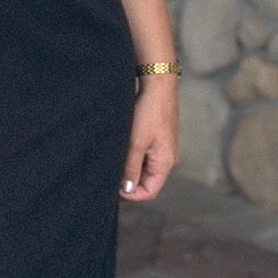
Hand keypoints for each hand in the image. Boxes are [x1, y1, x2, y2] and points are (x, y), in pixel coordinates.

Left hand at [119, 77, 178, 202]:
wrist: (157, 83)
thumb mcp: (136, 143)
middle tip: (110, 173)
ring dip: (129, 168)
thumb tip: (127, 190)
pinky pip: (144, 156)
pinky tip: (122, 147)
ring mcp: (162, 147)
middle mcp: (167, 157)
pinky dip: (132, 156)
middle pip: (147, 182)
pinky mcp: (157, 138)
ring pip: (144, 168)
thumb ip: (131, 169)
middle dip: (129, 181)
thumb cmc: (149, 111)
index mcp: (165, 162)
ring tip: (115, 158)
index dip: (131, 194)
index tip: (112, 187)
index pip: (149, 192)